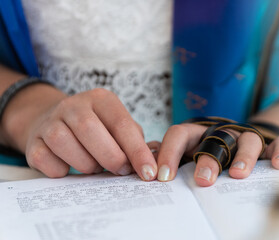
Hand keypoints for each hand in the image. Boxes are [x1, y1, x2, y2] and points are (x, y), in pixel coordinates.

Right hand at [24, 88, 156, 179]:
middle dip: (110, 157)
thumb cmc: (97, 129)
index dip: (137, 150)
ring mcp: (50, 121)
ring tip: (94, 166)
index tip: (148, 173)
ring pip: (65, 143)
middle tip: (120, 171)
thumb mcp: (117, 126)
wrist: (54, 122)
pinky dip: (61, 170)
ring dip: (86, 164)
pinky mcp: (33, 141)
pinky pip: (45, 159)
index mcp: (100, 99)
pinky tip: (69, 167)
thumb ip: (134, 140)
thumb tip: (151, 162)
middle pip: (89, 129)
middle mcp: (73, 105)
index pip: (121, 123)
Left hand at [156, 123, 278, 186]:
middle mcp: (223, 133)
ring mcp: (247, 139)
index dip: (169, 153)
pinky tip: (278, 166)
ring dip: (243, 157)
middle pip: (215, 140)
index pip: (179, 134)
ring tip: (238, 175)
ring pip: (247, 140)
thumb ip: (174, 163)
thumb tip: (150, 171)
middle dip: (208, 160)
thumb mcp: (190, 160)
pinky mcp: (271, 146)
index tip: (162, 177)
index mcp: (198, 135)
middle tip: (203, 180)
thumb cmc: (210, 159)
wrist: (244, 150)